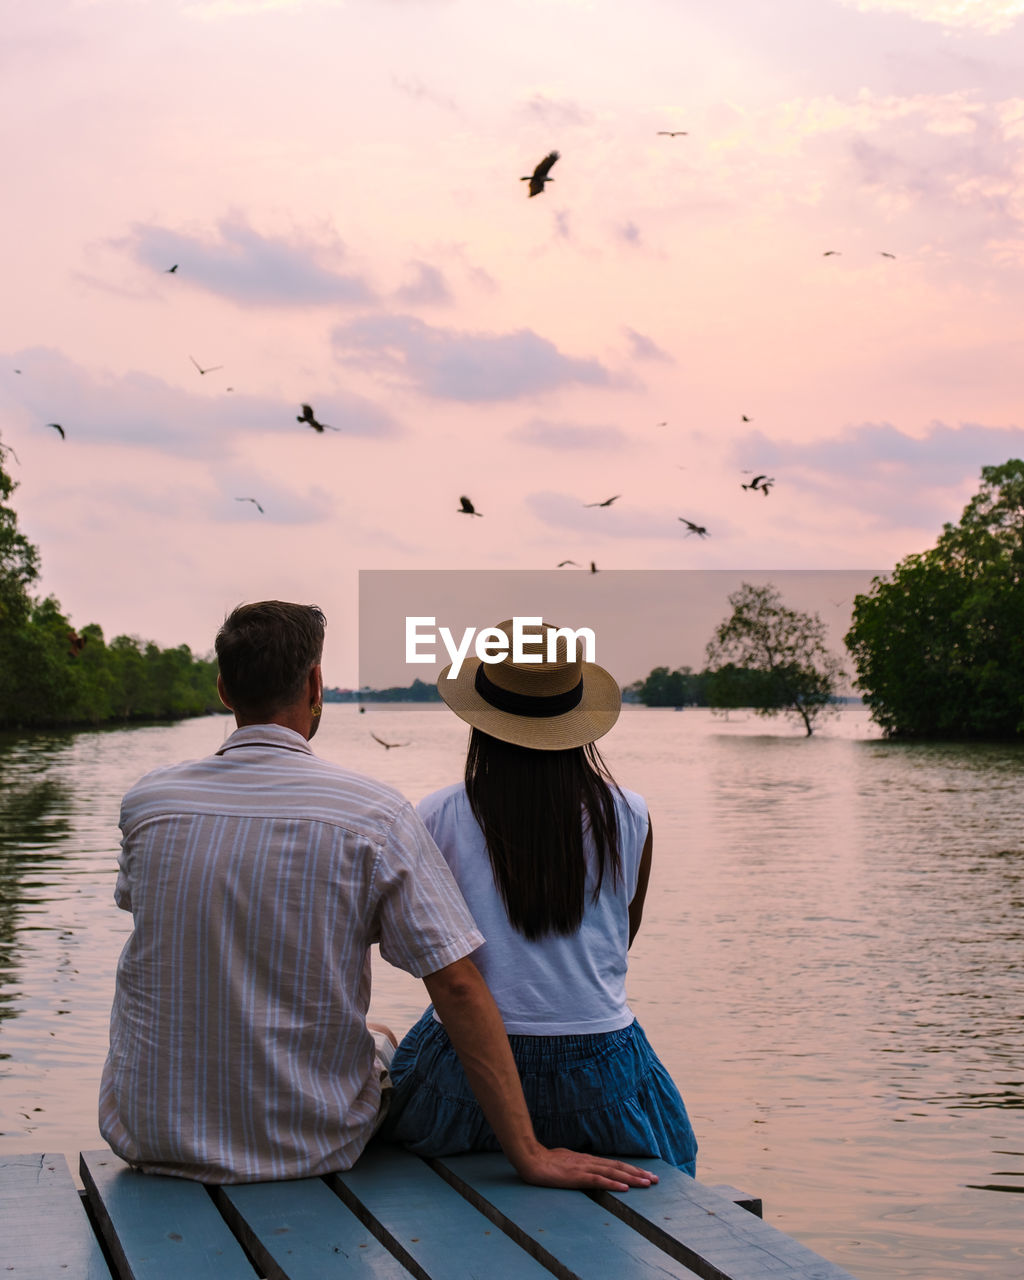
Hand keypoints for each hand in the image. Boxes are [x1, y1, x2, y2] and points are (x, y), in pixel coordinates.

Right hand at [514, 1145, 658, 1190]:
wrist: (530, 1159)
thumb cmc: (546, 1162)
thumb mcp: (566, 1162)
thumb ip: (577, 1166)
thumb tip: (587, 1170)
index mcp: (587, 1159)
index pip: (614, 1164)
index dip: (631, 1169)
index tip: (645, 1173)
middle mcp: (589, 1161)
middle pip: (618, 1167)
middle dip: (638, 1173)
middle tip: (655, 1179)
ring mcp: (584, 1168)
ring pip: (613, 1172)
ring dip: (632, 1178)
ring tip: (647, 1183)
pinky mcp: (576, 1177)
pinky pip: (598, 1180)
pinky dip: (613, 1183)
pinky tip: (624, 1188)